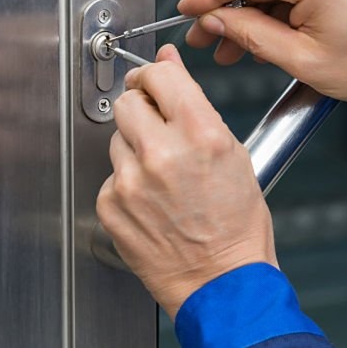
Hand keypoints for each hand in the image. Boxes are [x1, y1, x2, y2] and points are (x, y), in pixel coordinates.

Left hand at [96, 44, 276, 317]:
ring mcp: (131, 181)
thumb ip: (196, 105)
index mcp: (200, 133)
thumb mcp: (233, 153)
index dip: (155, 75)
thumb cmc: (236, 226)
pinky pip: (110, 175)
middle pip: (128, 101)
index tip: (154, 80)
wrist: (221, 282)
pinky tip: (151, 199)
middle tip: (157, 126)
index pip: (159, 75)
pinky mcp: (110, 206)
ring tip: (162, 174)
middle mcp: (162, 153)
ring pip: (116, 138)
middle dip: (141, 108)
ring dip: (134, 146)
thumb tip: (169, 65)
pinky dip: (126, 181)